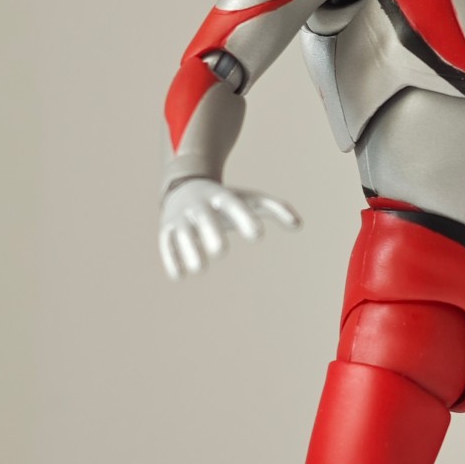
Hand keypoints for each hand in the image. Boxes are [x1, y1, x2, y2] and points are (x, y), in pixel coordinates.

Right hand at [158, 178, 300, 279]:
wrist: (185, 187)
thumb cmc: (226, 200)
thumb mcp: (251, 199)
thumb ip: (276, 209)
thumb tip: (299, 225)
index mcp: (221, 196)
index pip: (233, 205)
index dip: (244, 218)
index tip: (258, 235)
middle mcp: (198, 205)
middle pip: (203, 218)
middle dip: (210, 232)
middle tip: (221, 252)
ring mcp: (181, 217)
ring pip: (181, 233)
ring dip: (189, 250)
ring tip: (201, 269)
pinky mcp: (167, 229)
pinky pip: (166, 244)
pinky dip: (171, 259)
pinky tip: (179, 276)